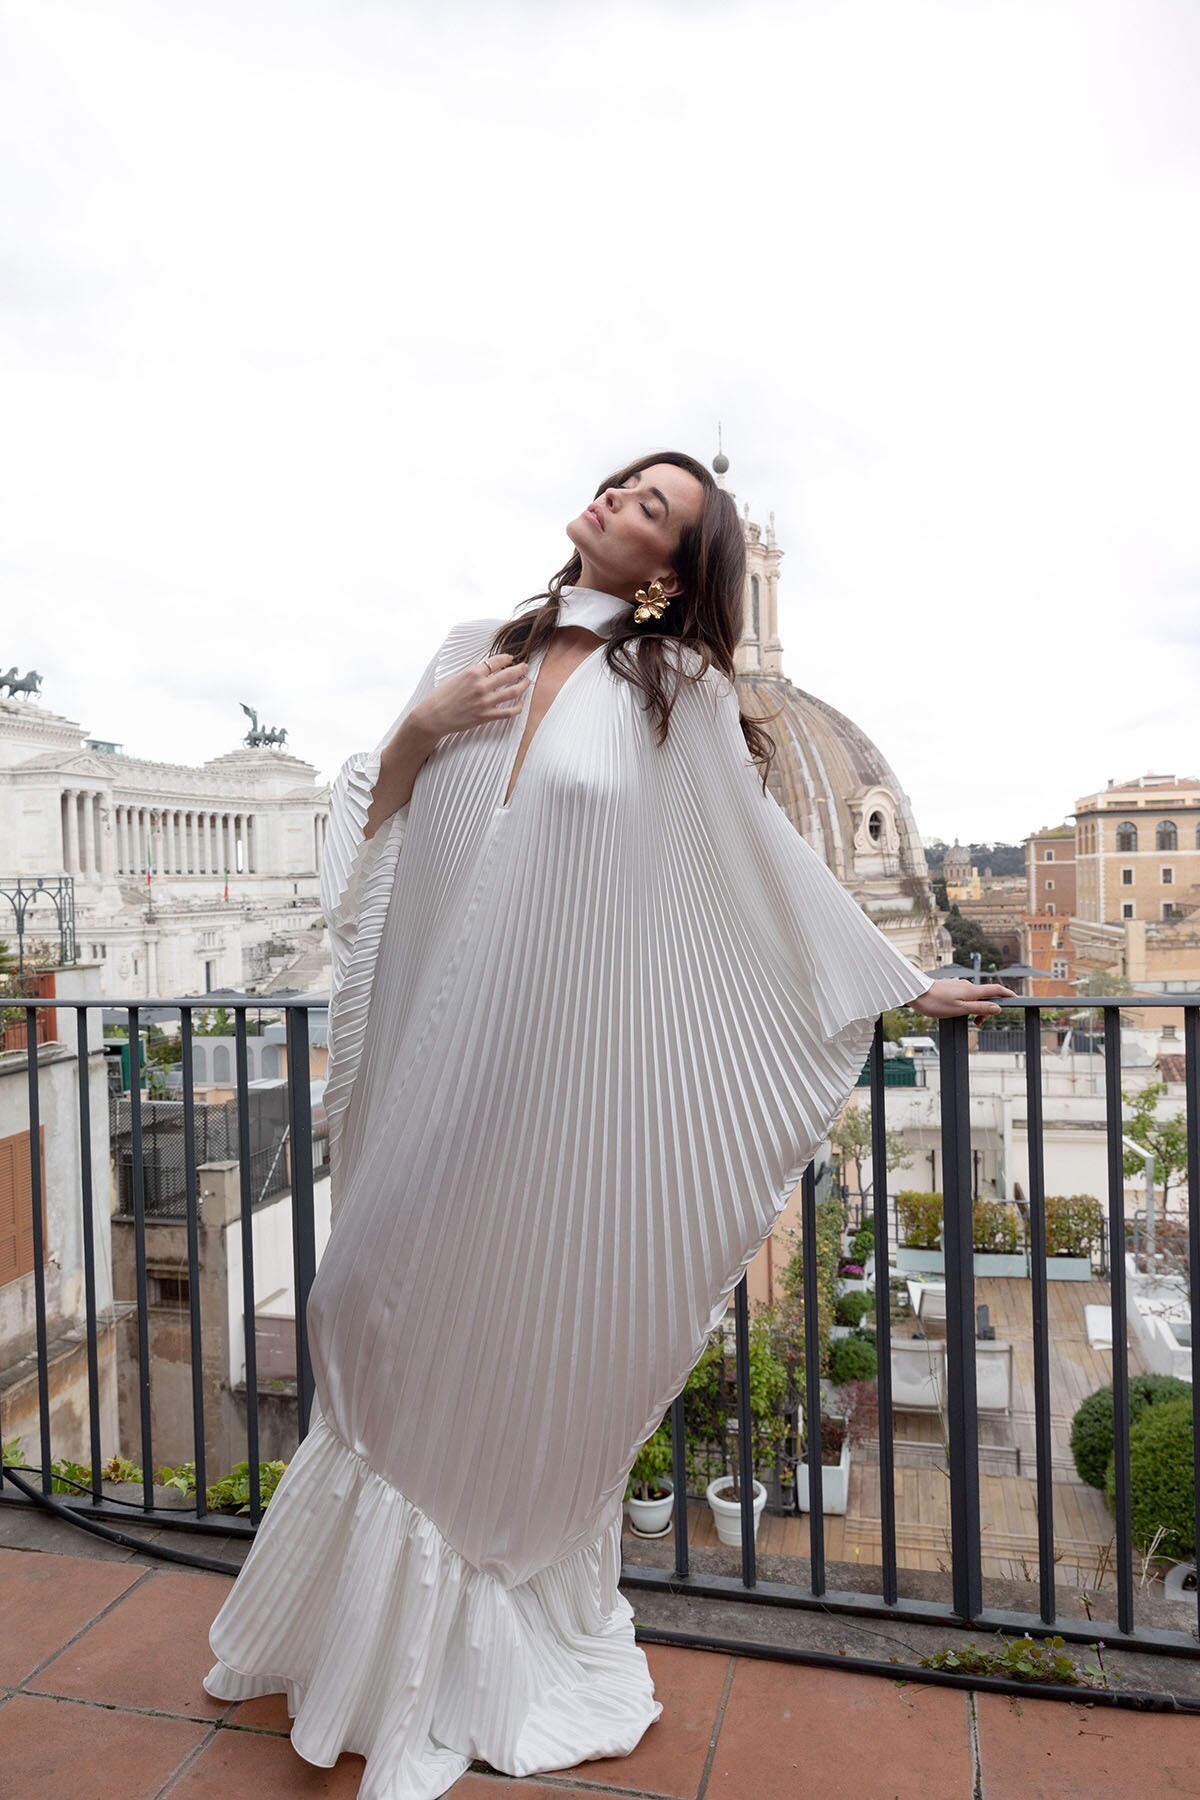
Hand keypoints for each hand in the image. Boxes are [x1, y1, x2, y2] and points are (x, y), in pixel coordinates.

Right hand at [412, 653, 530, 740]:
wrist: (433, 716)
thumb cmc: (440, 696)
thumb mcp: (455, 677)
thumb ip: (472, 673)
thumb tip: (485, 670)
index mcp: (472, 673)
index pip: (496, 661)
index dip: (506, 658)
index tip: (511, 658)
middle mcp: (481, 686)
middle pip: (509, 674)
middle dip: (520, 669)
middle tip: (525, 667)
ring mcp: (485, 702)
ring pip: (513, 692)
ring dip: (523, 686)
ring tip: (527, 682)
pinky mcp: (486, 716)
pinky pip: (508, 712)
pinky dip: (517, 707)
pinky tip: (520, 704)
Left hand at [909, 979, 1017, 1025]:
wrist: (916, 993)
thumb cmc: (935, 1002)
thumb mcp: (960, 1009)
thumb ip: (979, 1008)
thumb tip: (997, 1008)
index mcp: (972, 991)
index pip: (996, 990)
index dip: (1007, 994)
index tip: (1016, 999)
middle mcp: (967, 986)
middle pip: (985, 996)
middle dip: (987, 1009)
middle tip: (978, 1023)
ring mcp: (959, 986)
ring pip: (974, 997)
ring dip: (975, 1009)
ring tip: (966, 1019)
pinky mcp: (951, 988)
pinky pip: (965, 996)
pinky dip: (967, 1005)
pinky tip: (957, 1011)